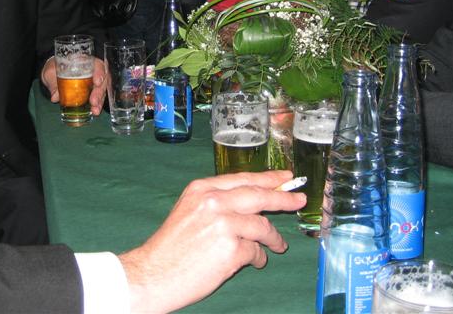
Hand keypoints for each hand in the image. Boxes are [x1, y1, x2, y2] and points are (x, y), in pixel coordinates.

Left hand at [42, 56, 106, 115]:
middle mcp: (92, 70)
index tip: (97, 82)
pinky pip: (98, 97)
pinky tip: (95, 111)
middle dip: (100, 91)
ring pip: (102, 89)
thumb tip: (55, 96)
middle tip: (94, 101)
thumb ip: (52, 82)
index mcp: (84, 61)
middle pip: (103, 79)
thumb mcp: (50, 72)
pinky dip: (97, 105)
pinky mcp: (91, 90)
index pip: (97, 64)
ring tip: (95, 110)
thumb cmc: (53, 68)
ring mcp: (93, 81)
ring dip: (100, 100)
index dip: (100, 72)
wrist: (52, 73)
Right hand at [119, 171, 305, 313]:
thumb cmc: (171, 247)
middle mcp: (214, 201)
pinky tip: (253, 261)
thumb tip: (250, 203)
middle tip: (299, 200)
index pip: (243, 179)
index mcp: (202, 189)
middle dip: (283, 198)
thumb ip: (216, 203)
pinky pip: (256, 251)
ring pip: (263, 226)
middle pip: (259, 195)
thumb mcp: (189, 210)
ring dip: (273, 237)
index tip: (285, 178)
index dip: (267, 179)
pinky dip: (258, 257)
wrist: (153, 274)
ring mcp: (224, 224)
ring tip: (278, 245)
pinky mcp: (231, 249)